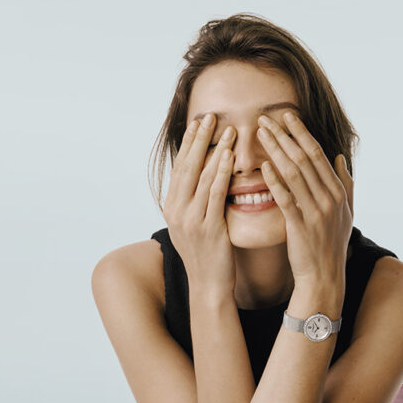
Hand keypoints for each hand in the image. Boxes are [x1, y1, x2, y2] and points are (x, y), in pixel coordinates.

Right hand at [163, 113, 236, 294]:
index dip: (189, 144)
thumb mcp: (193, 224)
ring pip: (201, 177)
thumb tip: (202, 176)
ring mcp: (191, 220)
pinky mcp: (208, 228)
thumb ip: (195, 201)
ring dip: (214, 150)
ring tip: (226, 129)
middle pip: (187, 167)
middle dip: (199, 140)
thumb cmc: (207, 255)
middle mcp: (176, 211)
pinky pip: (215, 194)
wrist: (209, 286)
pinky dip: (221, 173)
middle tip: (210, 116)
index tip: (198, 123)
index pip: (180, 168)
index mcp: (171, 208)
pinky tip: (230, 157)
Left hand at [256, 111, 353, 285]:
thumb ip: (345, 183)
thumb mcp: (346, 212)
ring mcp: (316, 213)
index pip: (317, 154)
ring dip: (276, 151)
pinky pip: (286, 200)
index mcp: (339, 191)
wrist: (325, 277)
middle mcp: (330, 199)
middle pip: (304, 159)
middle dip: (284, 135)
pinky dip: (275, 182)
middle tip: (266, 118)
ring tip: (260, 134)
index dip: (301, 133)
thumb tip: (340, 157)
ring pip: (294, 174)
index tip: (286, 115)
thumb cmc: (331, 244)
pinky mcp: (300, 227)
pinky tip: (264, 168)